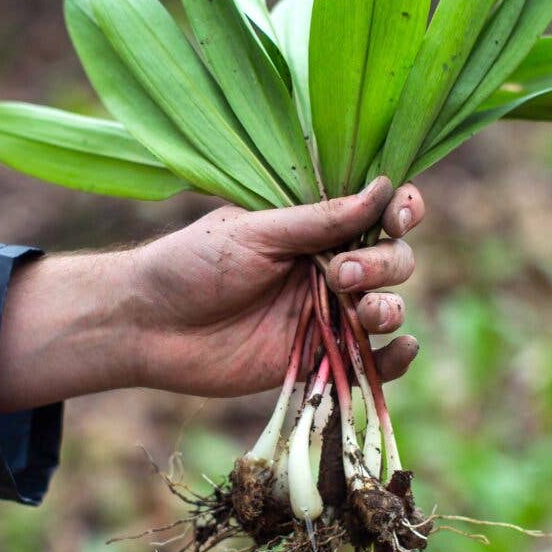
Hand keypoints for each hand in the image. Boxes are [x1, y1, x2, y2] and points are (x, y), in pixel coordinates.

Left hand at [0, 177, 424, 409]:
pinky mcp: (318, 361)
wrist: (148, 327)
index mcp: (314, 229)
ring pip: (388, 308)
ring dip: (388, 307)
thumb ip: (318, 220)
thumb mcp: (254, 233)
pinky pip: (372, 363)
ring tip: (359, 310)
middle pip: (394, 261)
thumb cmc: (191, 266)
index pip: (378, 214)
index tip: (399, 216)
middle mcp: (328, 269)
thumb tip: (383, 188)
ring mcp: (325, 317)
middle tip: (339, 274)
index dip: (403, 211)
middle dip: (383, 264)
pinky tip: (401, 348)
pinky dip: (395, 359)